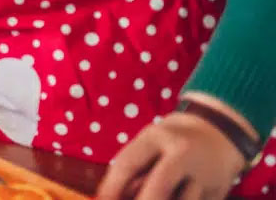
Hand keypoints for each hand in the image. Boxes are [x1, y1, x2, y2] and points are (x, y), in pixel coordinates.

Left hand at [97, 111, 245, 199]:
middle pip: (157, 190)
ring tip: (160, 194)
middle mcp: (183, 155)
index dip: (111, 188)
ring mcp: (204, 176)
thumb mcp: (149, 142)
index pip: (128, 165)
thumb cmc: (170, 141)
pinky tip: (177, 196)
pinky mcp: (218, 194)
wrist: (218, 134)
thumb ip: (133, 167)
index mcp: (158, 137)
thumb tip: (111, 197)